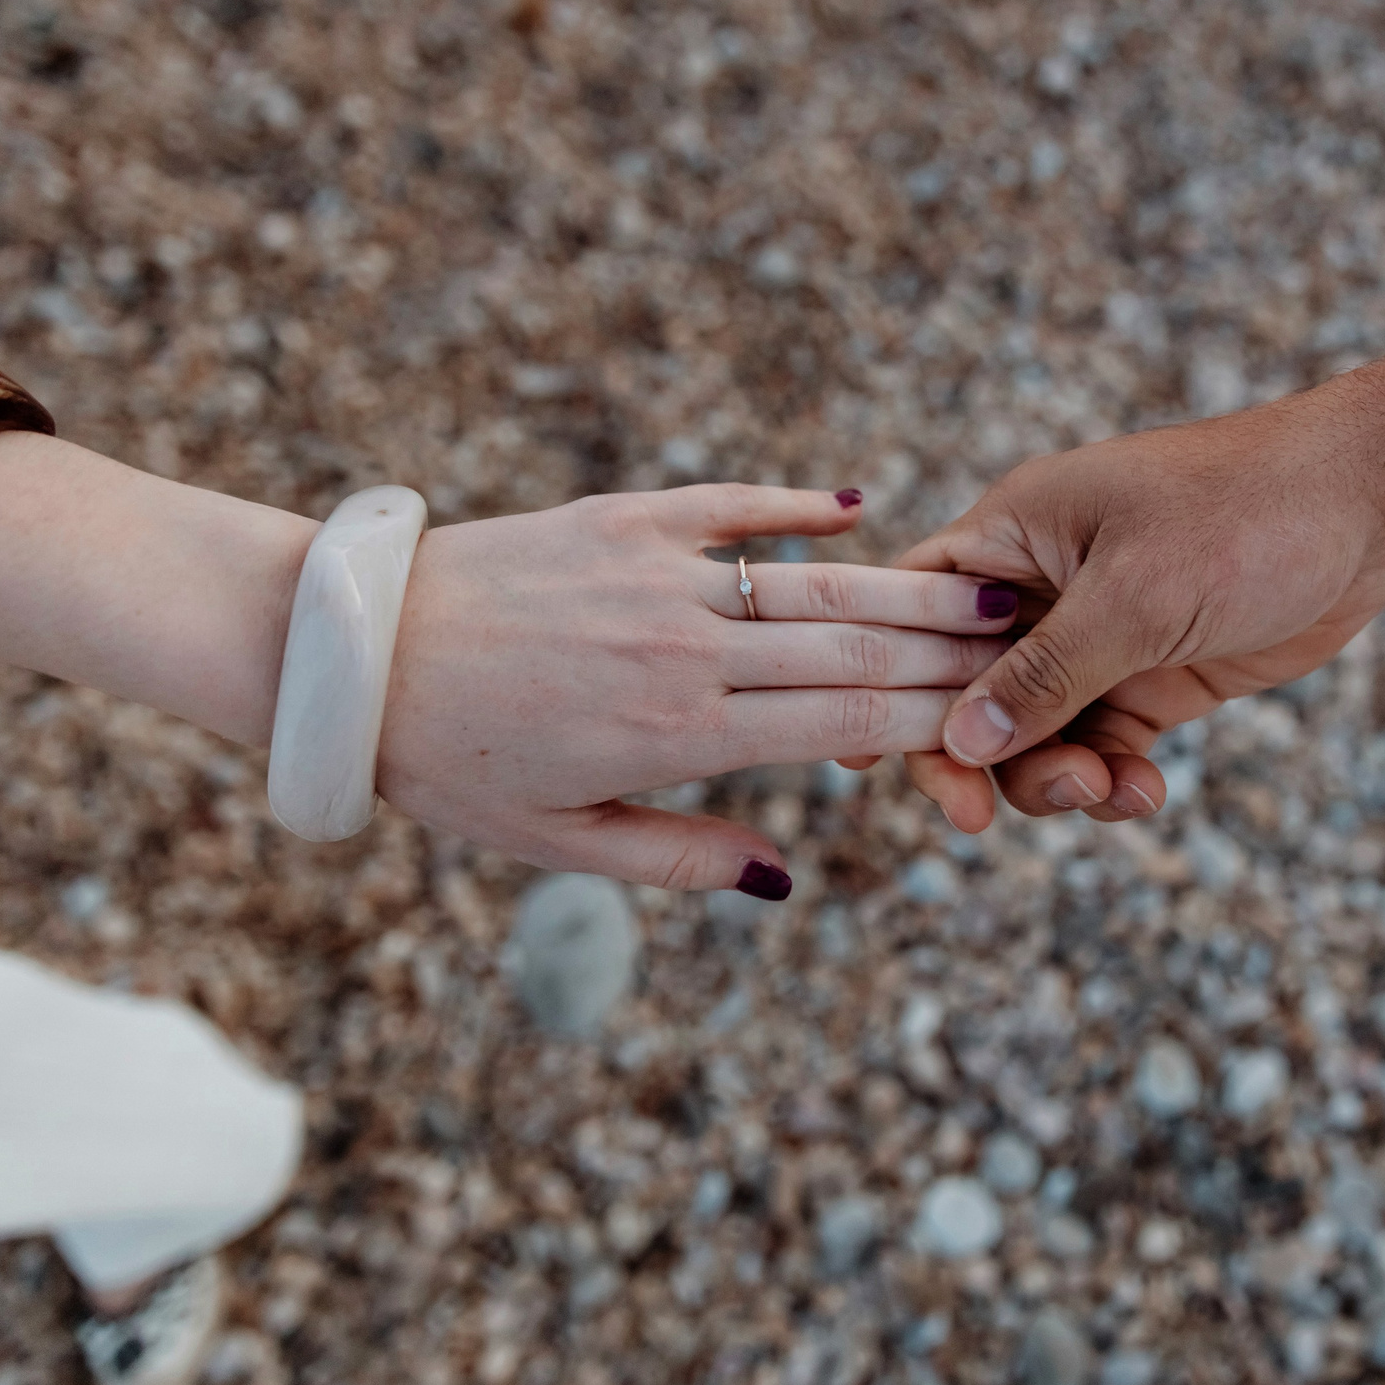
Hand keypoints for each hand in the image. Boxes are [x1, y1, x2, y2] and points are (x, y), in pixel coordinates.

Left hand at [374, 484, 1018, 893]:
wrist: (351, 657)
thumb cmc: (450, 763)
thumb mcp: (557, 842)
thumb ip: (679, 858)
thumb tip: (784, 878)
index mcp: (678, 737)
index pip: (846, 728)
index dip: (936, 721)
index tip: (1003, 717)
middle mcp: (684, 650)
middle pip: (855, 649)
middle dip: (954, 651)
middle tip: (1033, 645)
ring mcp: (655, 575)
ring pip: (813, 582)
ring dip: (908, 584)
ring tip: (986, 586)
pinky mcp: (621, 516)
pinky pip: (729, 506)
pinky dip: (794, 505)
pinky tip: (854, 509)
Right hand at [885, 387, 1384, 830]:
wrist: (1371, 504)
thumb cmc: (1245, 513)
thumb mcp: (1135, 597)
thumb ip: (1047, 676)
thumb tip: (962, 743)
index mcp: (1013, 533)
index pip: (910, 609)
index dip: (879, 679)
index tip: (862, 759)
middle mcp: (1042, 585)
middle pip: (965, 689)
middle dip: (976, 755)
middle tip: (980, 821)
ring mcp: (1100, 633)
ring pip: (1035, 731)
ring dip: (1054, 777)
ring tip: (1108, 793)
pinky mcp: (1156, 673)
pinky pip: (1103, 743)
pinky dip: (1112, 778)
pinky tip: (1143, 793)